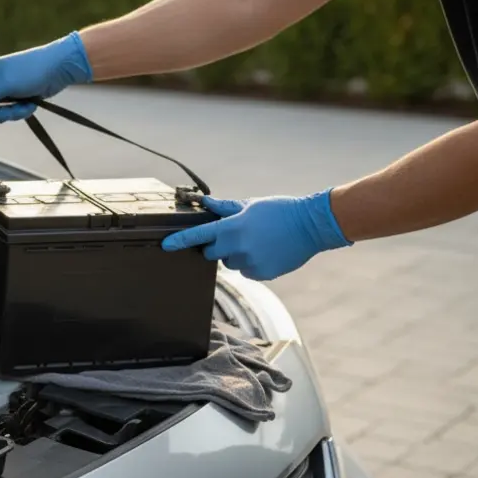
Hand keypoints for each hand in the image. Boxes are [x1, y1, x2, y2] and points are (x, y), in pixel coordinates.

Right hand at [0, 32, 93, 122]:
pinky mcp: (18, 97)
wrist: (59, 68)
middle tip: (10, 109)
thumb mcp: (4, 84)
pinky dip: (22, 111)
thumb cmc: (30, 71)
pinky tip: (31, 103)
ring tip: (25, 104)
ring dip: (12, 112)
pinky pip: (12, 112)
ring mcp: (6, 90)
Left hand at [161, 189, 351, 280]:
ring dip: (237, 255)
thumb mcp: (251, 205)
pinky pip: (247, 271)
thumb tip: (205, 203)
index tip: (166, 246)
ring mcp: (249, 263)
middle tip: (237, 235)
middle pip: (211, 254)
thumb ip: (225, 208)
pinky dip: (252, 264)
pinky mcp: (261, 274)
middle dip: (217, 246)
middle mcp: (237, 248)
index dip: (180, 241)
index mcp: (232, 228)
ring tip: (258, 242)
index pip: (198, 236)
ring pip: (230, 264)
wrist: (311, 225)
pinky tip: (267, 251)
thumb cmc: (280, 211)